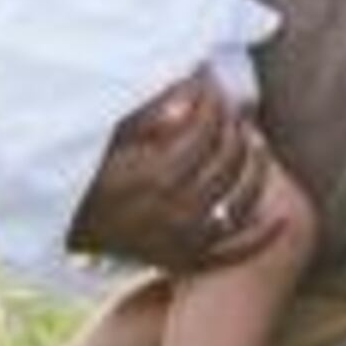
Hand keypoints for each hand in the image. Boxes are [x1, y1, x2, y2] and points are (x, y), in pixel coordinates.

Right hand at [70, 75, 266, 273]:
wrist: (63, 226)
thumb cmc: (82, 172)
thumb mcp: (107, 136)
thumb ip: (151, 114)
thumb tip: (194, 92)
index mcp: (157, 175)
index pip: (207, 130)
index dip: (214, 102)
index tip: (213, 85)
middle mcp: (177, 211)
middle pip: (228, 161)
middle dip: (236, 128)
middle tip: (235, 109)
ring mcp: (184, 239)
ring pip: (240, 200)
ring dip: (256, 169)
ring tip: (256, 144)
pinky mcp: (185, 260)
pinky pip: (233, 250)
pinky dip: (261, 236)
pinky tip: (282, 218)